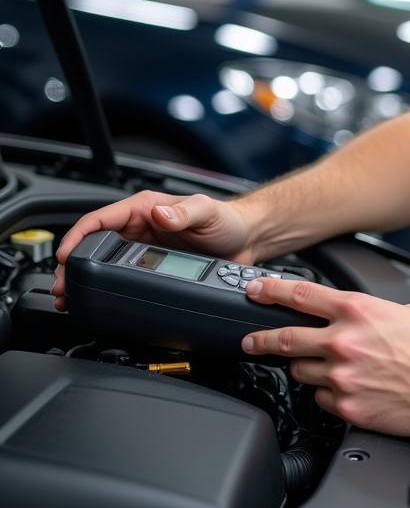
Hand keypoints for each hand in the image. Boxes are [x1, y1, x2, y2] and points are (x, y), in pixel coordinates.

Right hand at [53, 191, 253, 309]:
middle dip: (73, 263)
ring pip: (102, 263)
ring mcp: (144, 249)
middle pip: (94, 244)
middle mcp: (141, 226)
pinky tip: (96, 299)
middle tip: (63, 285)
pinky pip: (120, 276)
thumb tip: (160, 214)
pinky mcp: (151, 267)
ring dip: (84, 278)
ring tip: (70, 297)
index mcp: (147, 208)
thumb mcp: (207, 211)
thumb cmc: (228, 220)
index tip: (65, 256)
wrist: (247, 240)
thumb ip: (185, 212)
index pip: (101, 219)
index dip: (79, 236)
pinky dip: (104, 286)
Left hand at [242, 279, 409, 436]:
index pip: (300, 295)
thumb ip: (370, 313)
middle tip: (252, 340)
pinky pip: (322, 400)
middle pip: (285, 338)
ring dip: (305, 368)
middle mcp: (345, 341)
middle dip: (262, 339)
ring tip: (321, 368)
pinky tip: (347, 390)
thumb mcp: (403, 312)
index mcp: (358, 311)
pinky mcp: (348, 407)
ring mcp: (343, 376)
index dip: (270, 291)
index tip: (256, 291)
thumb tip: (355, 317)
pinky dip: (328, 394)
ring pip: (301, 372)